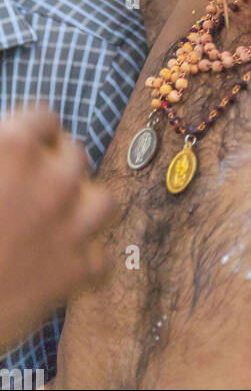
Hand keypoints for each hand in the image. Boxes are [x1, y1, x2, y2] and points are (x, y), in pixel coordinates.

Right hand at [0, 108, 115, 352]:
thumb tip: (7, 143)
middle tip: (32, 192)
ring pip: (102, 201)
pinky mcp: (76, 271)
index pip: (44, 120)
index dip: (33, 136)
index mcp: (15, 145)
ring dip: (82, 209)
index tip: (23, 152)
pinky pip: (98, 257)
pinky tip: (58, 265)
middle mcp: (52, 178)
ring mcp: (71, 224)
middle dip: (55, 170)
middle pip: (75, 156)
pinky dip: (81, 263)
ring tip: (57, 222)